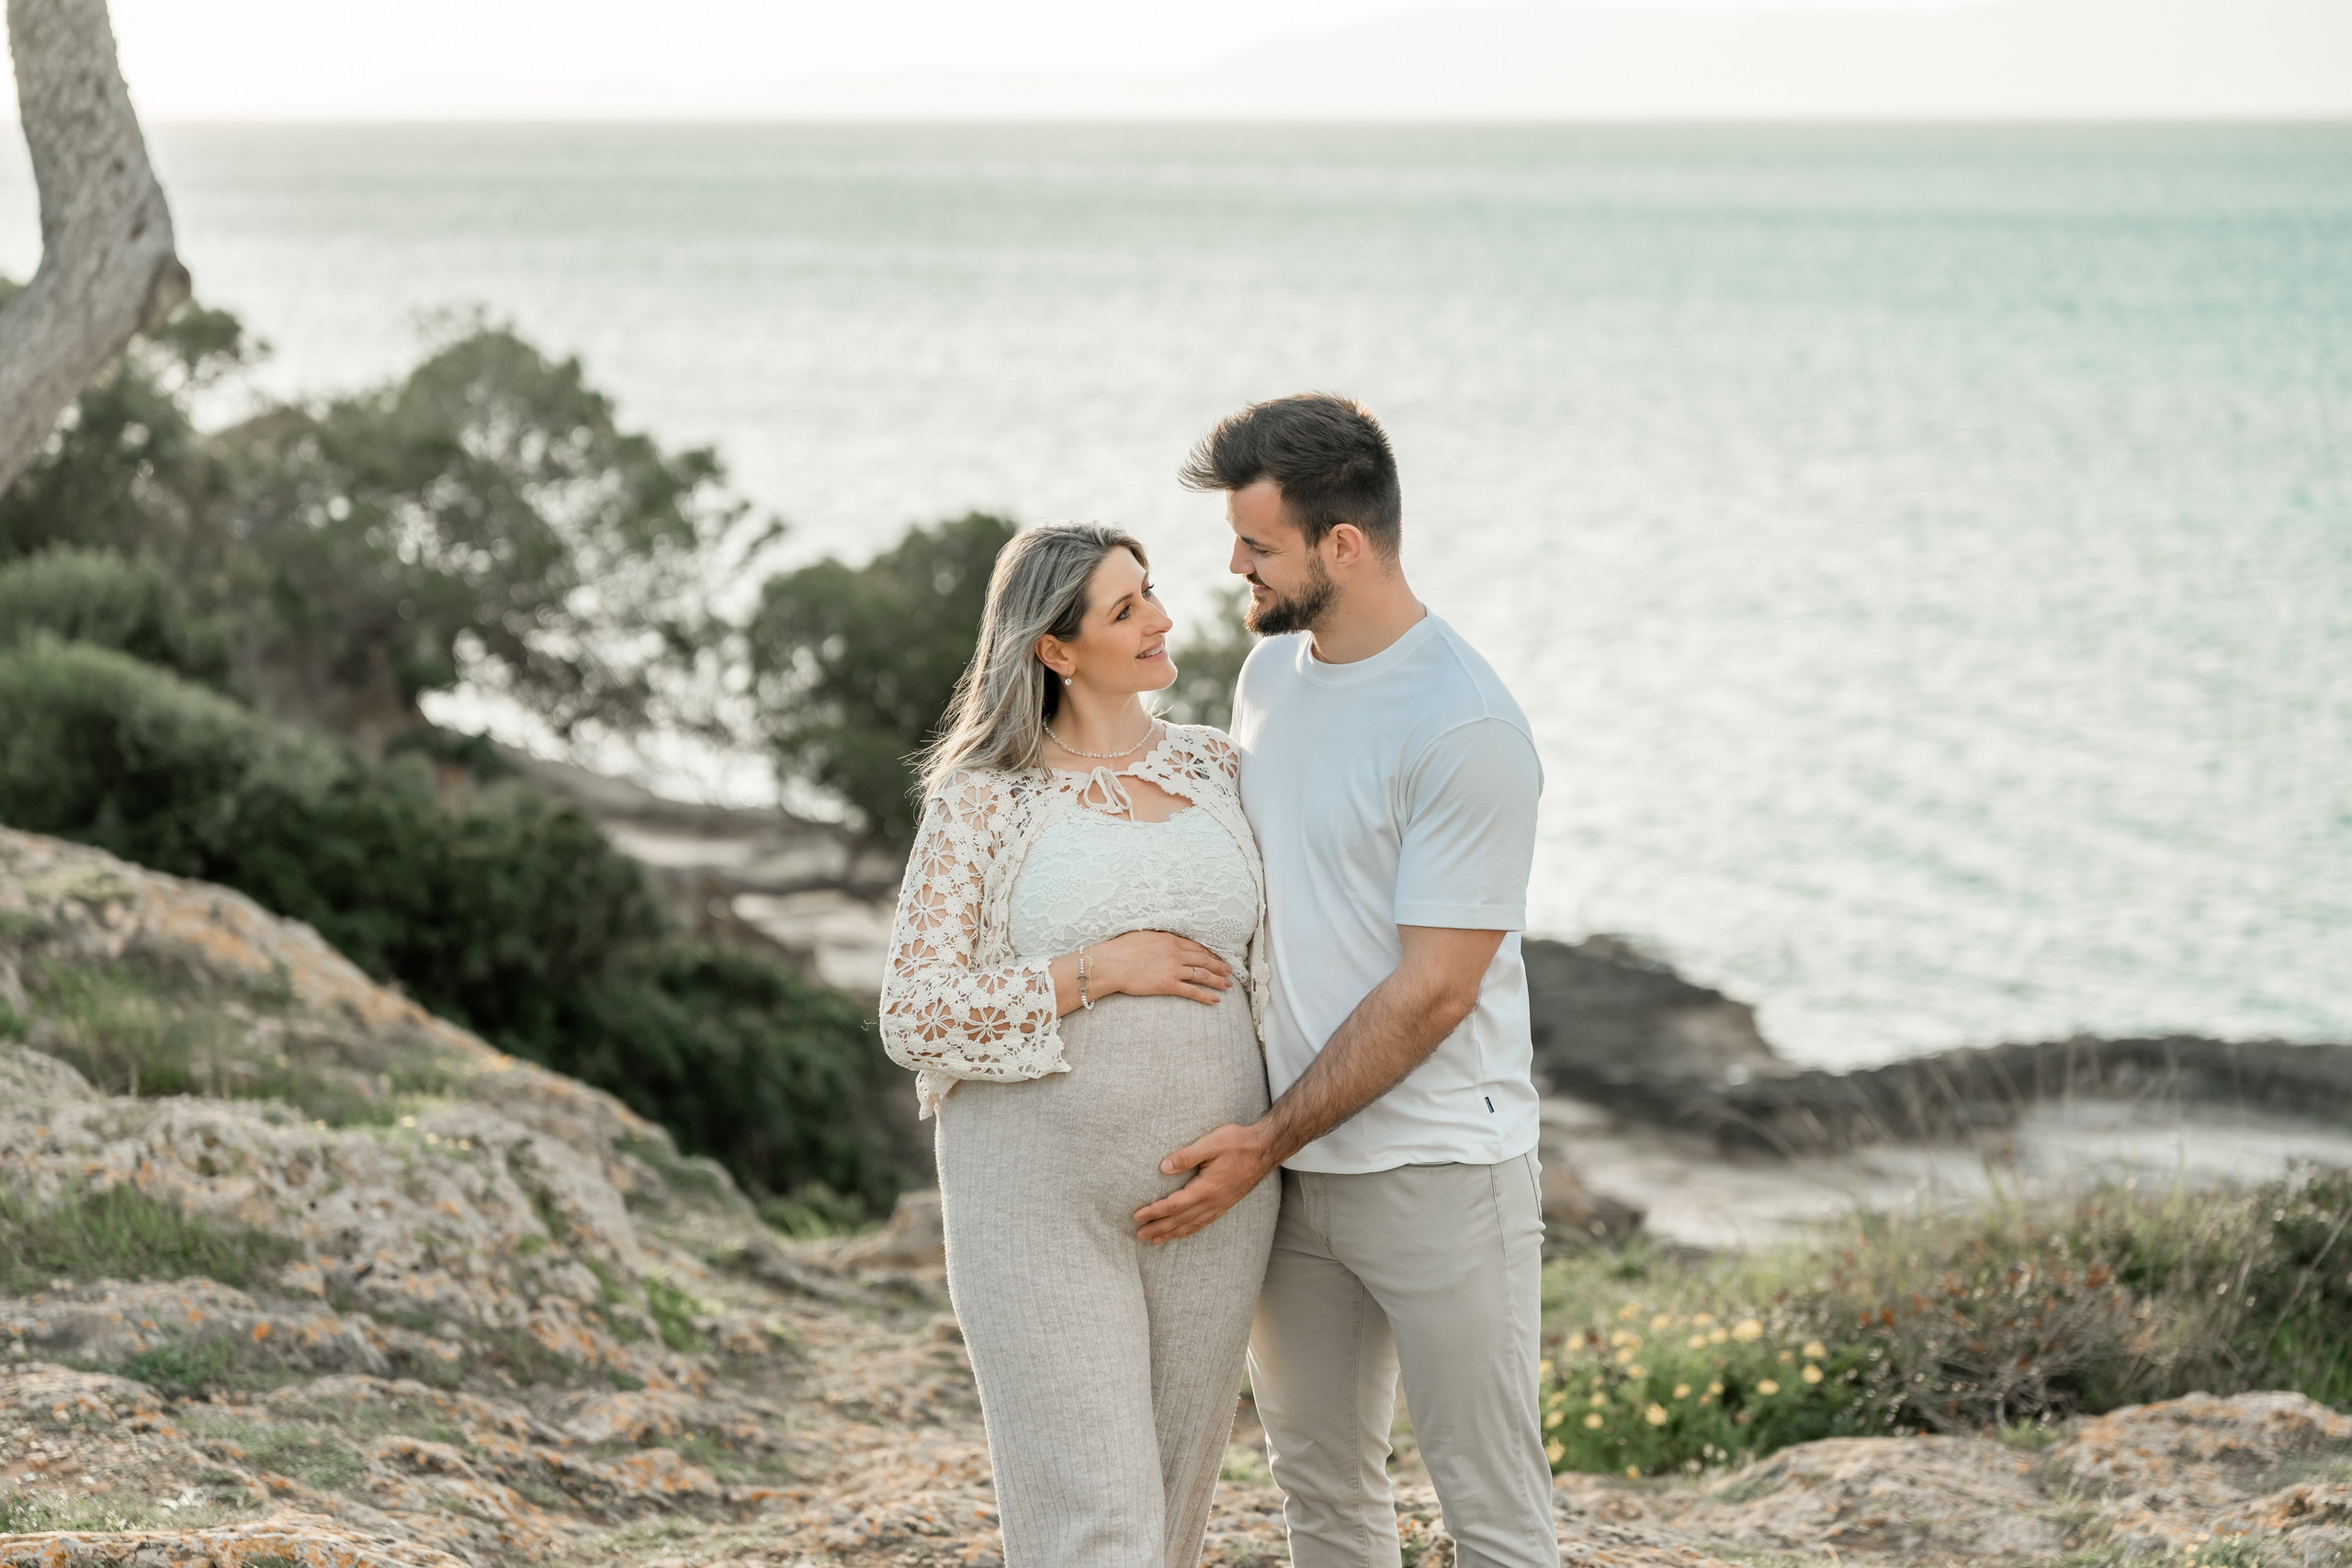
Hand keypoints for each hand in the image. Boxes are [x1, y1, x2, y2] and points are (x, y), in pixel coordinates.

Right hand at [1089, 930, 1230, 1005]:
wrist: (1112, 963)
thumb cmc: (1121, 949)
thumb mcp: (1143, 935)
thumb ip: (1158, 939)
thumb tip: (1164, 940)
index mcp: (1170, 939)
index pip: (1196, 946)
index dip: (1209, 953)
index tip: (1217, 958)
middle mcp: (1176, 953)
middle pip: (1204, 959)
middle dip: (1219, 966)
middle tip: (1229, 971)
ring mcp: (1173, 969)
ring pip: (1203, 975)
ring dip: (1218, 980)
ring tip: (1228, 985)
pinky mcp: (1168, 985)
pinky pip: (1192, 991)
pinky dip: (1206, 996)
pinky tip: (1216, 1000)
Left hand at [1133, 1122, 1276, 1242]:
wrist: (1265, 1149)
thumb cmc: (1237, 1143)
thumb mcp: (1210, 1143)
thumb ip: (1186, 1156)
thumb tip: (1163, 1167)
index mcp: (1206, 1188)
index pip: (1174, 1205)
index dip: (1154, 1211)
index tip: (1137, 1216)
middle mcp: (1212, 1202)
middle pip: (1180, 1220)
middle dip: (1158, 1228)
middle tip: (1139, 1235)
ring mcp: (1220, 1205)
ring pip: (1192, 1225)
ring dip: (1172, 1233)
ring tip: (1156, 1240)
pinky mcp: (1226, 1204)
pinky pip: (1204, 1222)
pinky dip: (1190, 1230)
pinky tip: (1183, 1232)